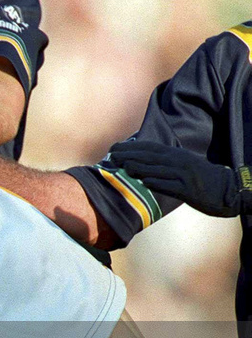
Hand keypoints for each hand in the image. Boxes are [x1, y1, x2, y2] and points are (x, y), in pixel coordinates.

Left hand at [107, 140, 251, 216]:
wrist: (225, 189)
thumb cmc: (199, 177)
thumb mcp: (181, 164)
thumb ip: (162, 162)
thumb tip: (138, 163)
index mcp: (176, 154)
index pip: (149, 148)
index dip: (130, 147)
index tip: (114, 148)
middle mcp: (178, 162)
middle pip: (150, 157)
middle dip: (129, 155)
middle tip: (112, 156)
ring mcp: (183, 176)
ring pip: (158, 170)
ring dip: (140, 168)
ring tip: (124, 167)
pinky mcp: (187, 190)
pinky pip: (170, 186)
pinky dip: (157, 183)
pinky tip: (145, 182)